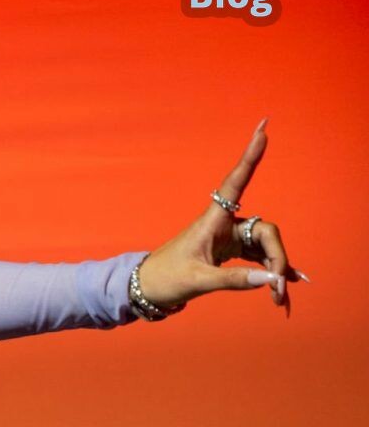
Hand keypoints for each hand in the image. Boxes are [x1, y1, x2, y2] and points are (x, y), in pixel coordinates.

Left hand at [135, 118, 309, 316]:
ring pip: (265, 247)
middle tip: (278, 288)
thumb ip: (235, 280)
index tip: (263, 128)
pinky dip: (269, 273)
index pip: (235, 182)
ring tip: (279, 298)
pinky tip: (281, 289)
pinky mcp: (230, 252)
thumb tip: (270, 280)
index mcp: (212, 221)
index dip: (250, 156)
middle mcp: (223, 225)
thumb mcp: (199, 280)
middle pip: (265, 232)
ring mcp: (228, 238)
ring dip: (275, 270)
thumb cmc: (165, 279)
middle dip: (277, 258)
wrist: (147, 289)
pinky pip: (258, 259)